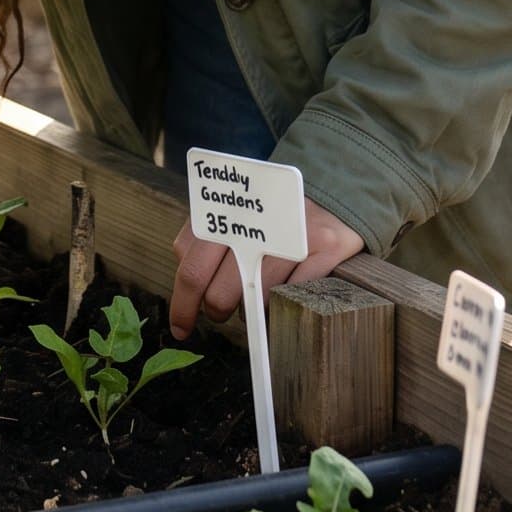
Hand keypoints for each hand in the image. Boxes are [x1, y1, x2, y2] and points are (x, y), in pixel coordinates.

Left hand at [168, 201, 364, 340]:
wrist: (330, 184)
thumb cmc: (269, 208)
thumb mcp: (231, 213)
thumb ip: (204, 242)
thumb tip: (187, 290)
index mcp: (224, 212)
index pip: (192, 270)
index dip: (183, 306)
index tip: (181, 327)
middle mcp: (256, 222)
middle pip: (220, 295)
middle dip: (216, 312)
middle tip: (221, 311)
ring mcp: (291, 235)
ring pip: (256, 302)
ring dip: (251, 312)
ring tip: (255, 296)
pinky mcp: (325, 247)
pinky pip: (292, 298)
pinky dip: (283, 306)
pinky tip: (282, 294)